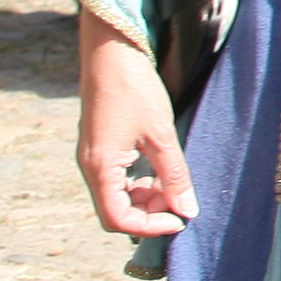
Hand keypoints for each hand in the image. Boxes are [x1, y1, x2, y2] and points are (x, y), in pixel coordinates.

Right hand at [76, 13, 189, 239]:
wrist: (112, 53)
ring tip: (176, 185)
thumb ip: (174, 175)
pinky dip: (141, 182)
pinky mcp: (103, 148)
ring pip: (118, 196)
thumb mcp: (161, 134)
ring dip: (147, 198)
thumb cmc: (134, 90)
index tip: (180, 220)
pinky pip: (119, 179)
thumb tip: (188, 210)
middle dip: (149, 213)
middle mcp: (92, 169)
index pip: (117, 219)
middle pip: (116, 211)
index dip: (149, 227)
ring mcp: (95, 158)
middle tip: (182, 202)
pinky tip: (164, 171)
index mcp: (99, 170)